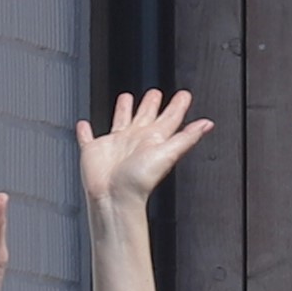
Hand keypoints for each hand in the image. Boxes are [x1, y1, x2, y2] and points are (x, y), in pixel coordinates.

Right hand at [76, 87, 210, 210]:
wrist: (115, 197)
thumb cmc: (140, 180)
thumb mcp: (168, 154)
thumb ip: (187, 137)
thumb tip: (208, 124)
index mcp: (154, 140)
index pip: (170, 119)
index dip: (178, 106)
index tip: (184, 95)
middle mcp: (136, 141)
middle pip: (146, 117)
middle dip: (151, 104)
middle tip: (155, 93)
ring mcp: (115, 146)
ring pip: (120, 122)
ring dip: (123, 111)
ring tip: (126, 98)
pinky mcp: (95, 151)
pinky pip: (88, 138)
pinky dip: (85, 132)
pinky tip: (83, 125)